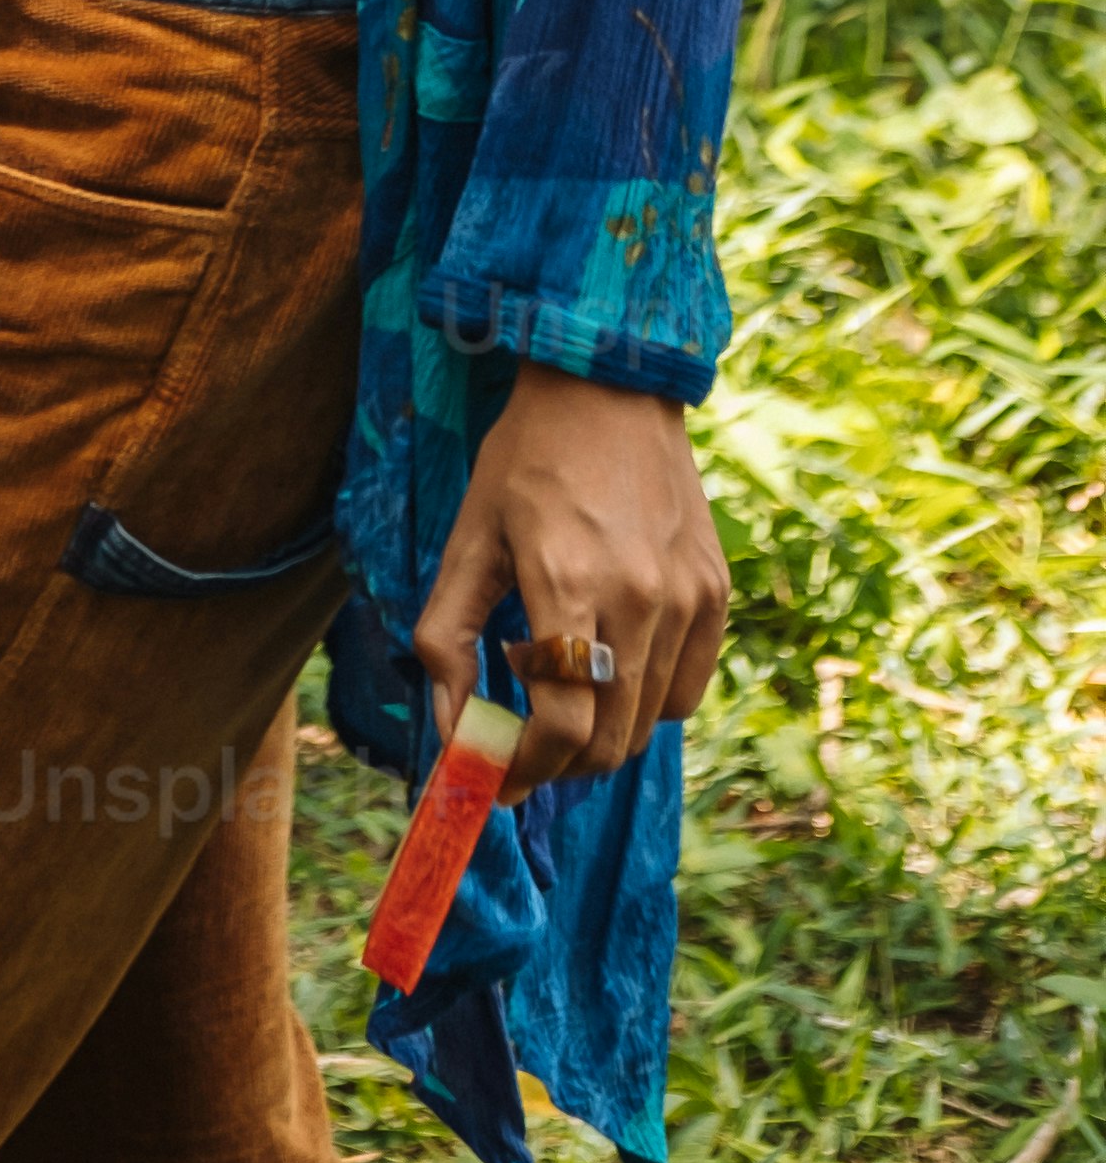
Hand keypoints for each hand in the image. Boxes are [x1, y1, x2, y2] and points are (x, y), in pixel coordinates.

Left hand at [411, 371, 729, 795]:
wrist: (609, 387)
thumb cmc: (526, 458)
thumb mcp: (469, 537)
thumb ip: (446, 636)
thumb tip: (449, 728)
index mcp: (567, 581)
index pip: (563, 725)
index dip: (527, 767)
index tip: (497, 776)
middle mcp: (638, 599)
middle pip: (608, 739)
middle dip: (556, 763)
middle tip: (520, 748)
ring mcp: (687, 599)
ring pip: (647, 724)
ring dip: (597, 733)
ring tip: (556, 688)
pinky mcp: (715, 595)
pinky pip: (685, 691)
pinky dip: (644, 702)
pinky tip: (606, 661)